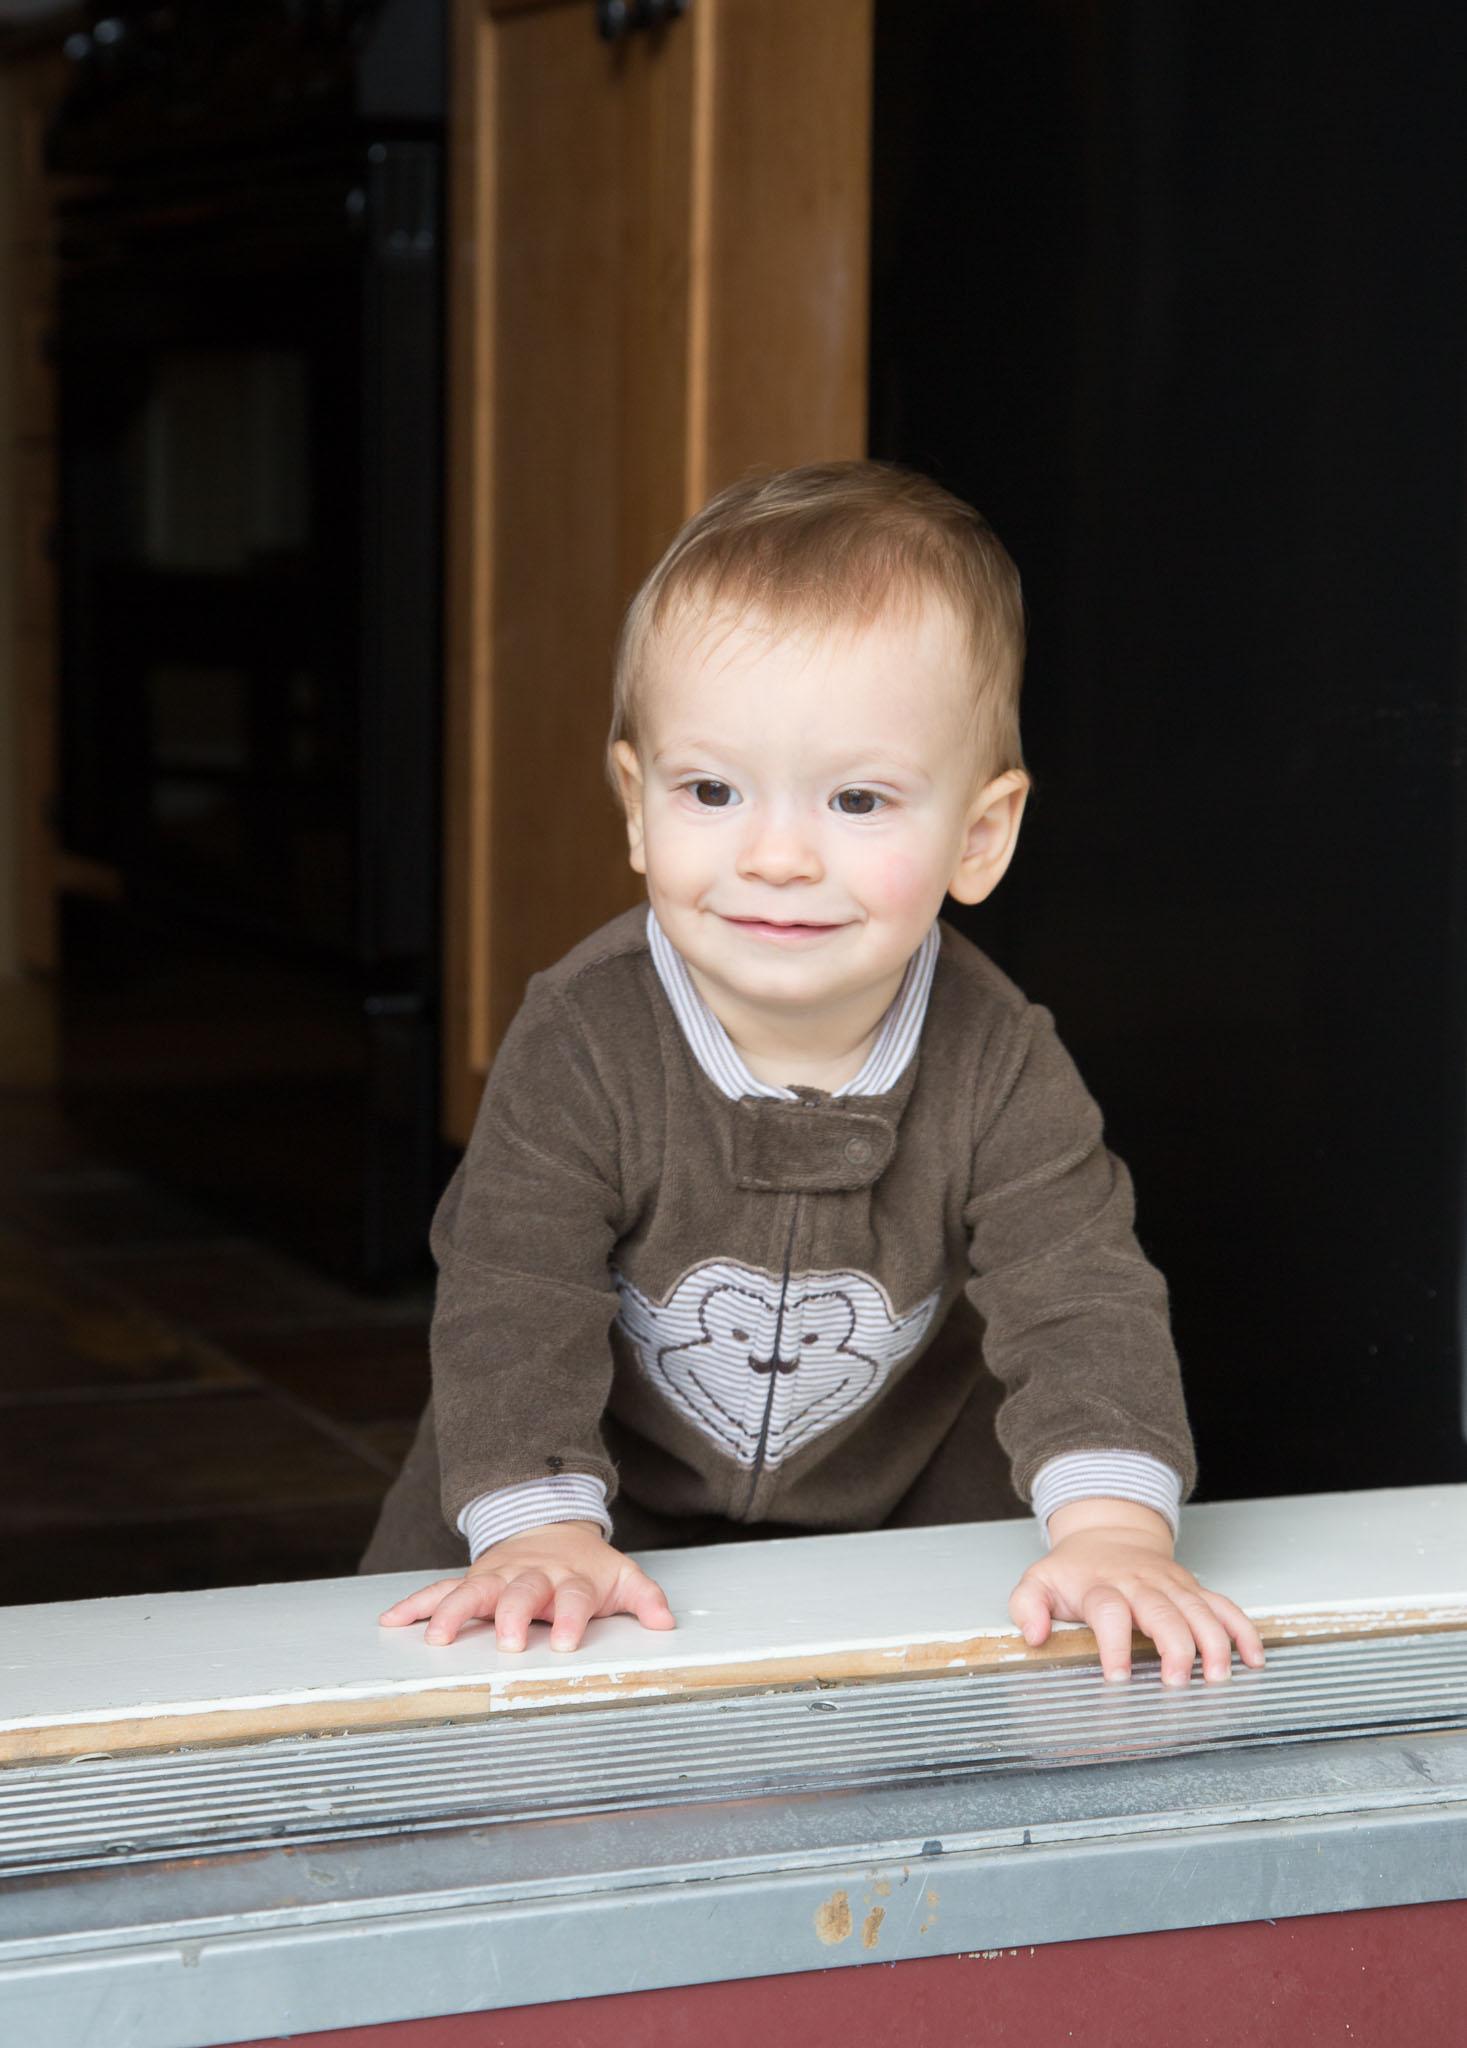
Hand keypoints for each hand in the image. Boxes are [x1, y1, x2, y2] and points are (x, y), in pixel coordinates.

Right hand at [377, 1520, 675, 1652]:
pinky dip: (415, 1604)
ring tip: (436, 1638)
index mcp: (569, 1579)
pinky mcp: (472, 1579)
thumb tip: (666, 1622)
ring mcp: (498, 1576)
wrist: (550, 1524)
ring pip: (472, 1590)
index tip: (565, 1643)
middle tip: (507, 1642)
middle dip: (511, 1616)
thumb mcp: (622, 1576)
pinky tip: (392, 1621)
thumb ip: (645, 1600)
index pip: (571, 1598)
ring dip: (452, 1613)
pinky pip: (439, 1589)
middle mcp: (530, 1576)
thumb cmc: (586, 1565)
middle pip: (519, 1594)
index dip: (569, 1618)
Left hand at [1008, 1498, 1265, 1685]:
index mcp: (1102, 1586)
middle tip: (1177, 1684)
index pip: (1109, 1611)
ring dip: (1213, 1643)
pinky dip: (1243, 1631)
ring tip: (1218, 1678)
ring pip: (1199, 1610)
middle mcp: (1140, 1584)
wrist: (1107, 1534)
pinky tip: (1253, 1659)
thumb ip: (1028, 1606)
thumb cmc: (1075, 1571)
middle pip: (1163, 1611)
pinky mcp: (1194, 1589)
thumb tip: (1034, 1635)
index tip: (1118, 1678)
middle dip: (1174, 1648)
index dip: (1114, 1644)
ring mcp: (1172, 1585)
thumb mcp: (1039, 1582)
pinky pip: (1225, 1607)